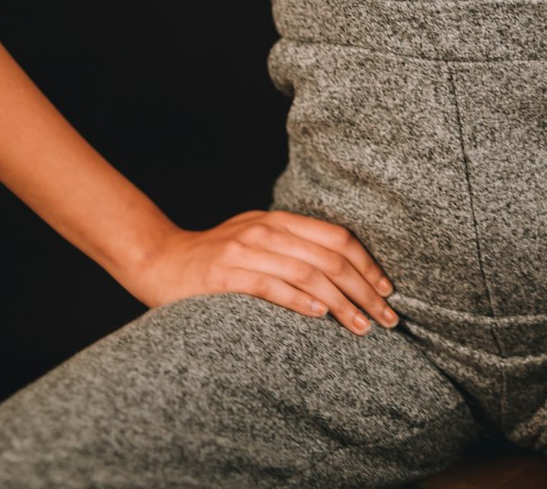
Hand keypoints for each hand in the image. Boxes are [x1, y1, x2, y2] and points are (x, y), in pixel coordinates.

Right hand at [131, 209, 399, 334]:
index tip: (387, 290)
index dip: (367, 263)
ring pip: (308, 274)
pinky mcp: (225, 274)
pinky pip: (271, 286)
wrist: (159, 260)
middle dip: (364, 289)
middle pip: (330, 257)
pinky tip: (321, 316)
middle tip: (387, 317)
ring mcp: (246, 250)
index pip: (337, 237)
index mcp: (279, 220)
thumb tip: (341, 273)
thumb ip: (292, 249)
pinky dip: (300, 301)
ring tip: (362, 326)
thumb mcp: (257, 241)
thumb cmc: (214, 258)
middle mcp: (267, 230)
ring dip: (341, 302)